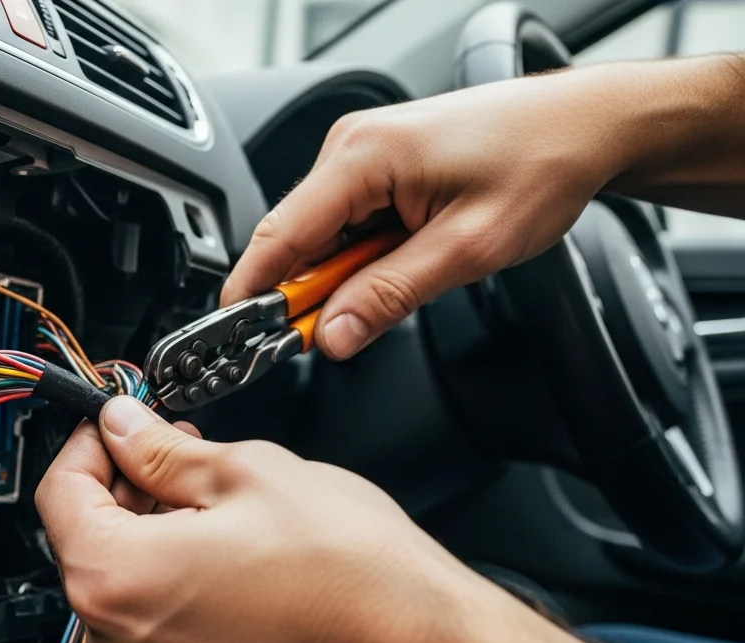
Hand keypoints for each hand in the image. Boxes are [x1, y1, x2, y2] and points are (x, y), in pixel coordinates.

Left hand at [35, 396, 493, 642]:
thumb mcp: (248, 471)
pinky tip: (230, 553)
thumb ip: (162, 449)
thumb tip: (127, 427)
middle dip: (124, 486)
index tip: (115, 420)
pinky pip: (159, 628)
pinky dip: (178, 585)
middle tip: (171, 448)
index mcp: (116, 578)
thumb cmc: (352, 577)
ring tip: (216, 499)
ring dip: (152, 534)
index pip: (58, 492)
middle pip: (87, 542)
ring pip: (124, 586)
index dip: (87, 442)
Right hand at [222, 56, 744, 359]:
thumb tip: (334, 335)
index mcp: (362, 157)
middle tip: (346, 331)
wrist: (585, 125)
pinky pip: (348, 221)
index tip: (236, 338)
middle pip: (296, 240)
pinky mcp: (379, 163)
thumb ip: (390, 295)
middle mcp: (351, 147)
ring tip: (413, 273)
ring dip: (347, 272)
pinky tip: (409, 256)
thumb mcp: (467, 249)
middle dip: (310, 292)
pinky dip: (364, 253)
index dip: (252, 294)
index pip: (277, 236)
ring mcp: (363, 152)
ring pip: (323, 236)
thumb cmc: (539, 164)